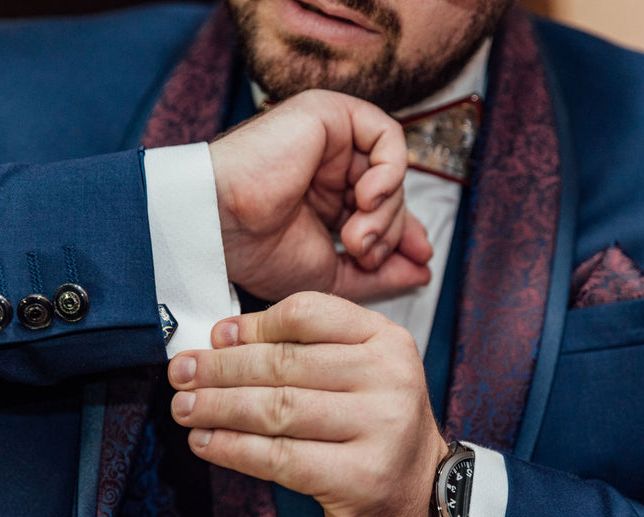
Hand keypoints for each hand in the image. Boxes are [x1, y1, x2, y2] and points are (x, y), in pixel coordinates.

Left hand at [167, 291, 447, 516]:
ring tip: (184, 407)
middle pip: (285, 363)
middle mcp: (390, 378)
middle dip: (222, 368)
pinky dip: (232, 448)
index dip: (253, 326)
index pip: (308, 314)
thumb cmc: (374, 432)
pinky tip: (205, 442)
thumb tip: (222, 339)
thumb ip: (303, 352)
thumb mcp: (357, 376)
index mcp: (387, 341)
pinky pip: (278, 457)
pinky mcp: (360, 478)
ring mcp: (380, 428)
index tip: (215, 338)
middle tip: (181, 373)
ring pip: (277, 409)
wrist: (421, 503)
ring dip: (218, 407)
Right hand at [209, 90, 432, 302]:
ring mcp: (329, 141)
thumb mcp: (330, 275)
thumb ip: (379, 274)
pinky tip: (367, 197)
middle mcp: (328, 170)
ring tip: (357, 237)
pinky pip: (387, 136)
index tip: (420, 263)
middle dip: (392, 231)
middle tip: (366, 255)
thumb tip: (423, 272)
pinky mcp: (328, 114)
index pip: (381, 213)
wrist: (220, 224)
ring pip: (391, 171)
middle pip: (390, 195)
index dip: (404, 237)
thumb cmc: (257, 252)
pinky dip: (391, 170)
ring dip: (386, 211)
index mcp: (323, 202)